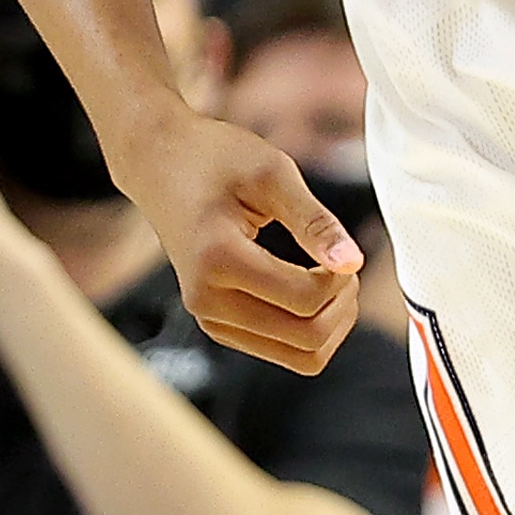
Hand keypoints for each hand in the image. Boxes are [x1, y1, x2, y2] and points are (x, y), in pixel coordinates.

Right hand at [112, 107, 363, 375]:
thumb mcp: (272, 173)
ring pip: (300, 356)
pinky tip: (312, 288)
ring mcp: (210, 318)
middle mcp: (207, 300)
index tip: (343, 249)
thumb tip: (354, 262)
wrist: (160, 164)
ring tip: (331, 277)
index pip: (304, 299)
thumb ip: (314, 221)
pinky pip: (283, 350)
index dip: (340, 279)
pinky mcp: (218, 324)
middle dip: (341, 305)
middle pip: (306, 339)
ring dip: (331, 323)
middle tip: (343, 265)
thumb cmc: (215, 158)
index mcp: (217, 260)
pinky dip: (310, 329)